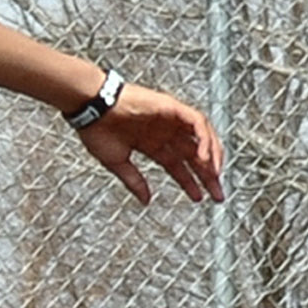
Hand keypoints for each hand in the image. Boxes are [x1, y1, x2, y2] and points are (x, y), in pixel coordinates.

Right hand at [76, 82, 224, 203]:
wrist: (90, 108)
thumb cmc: (97, 129)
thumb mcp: (117, 163)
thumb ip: (134, 182)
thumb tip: (146, 200)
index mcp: (152, 143)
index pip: (179, 165)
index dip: (190, 182)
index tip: (200, 198)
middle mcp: (164, 131)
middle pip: (194, 154)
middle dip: (208, 175)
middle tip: (217, 194)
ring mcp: (169, 118)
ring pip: (202, 136)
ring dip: (212, 156)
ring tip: (214, 177)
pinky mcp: (171, 107)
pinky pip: (196, 122)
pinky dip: (204, 138)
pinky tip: (204, 157)